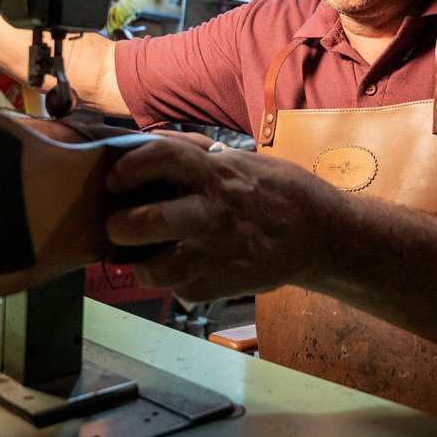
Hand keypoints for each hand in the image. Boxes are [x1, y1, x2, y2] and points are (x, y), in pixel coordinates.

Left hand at [104, 137, 345, 300]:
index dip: (130, 167)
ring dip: (144, 269)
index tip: (116, 180)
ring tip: (144, 262)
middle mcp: (213, 210)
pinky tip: (183, 274)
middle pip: (150, 221)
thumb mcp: (238, 159)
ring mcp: (221, 250)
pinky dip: (178, 286)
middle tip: (118, 228)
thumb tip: (147, 145)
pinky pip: (186, 292)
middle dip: (121, 228)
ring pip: (161, 269)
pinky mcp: (230, 282)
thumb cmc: (274, 189)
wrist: (320, 230)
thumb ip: (194, 154)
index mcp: (215, 172)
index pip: (161, 156)